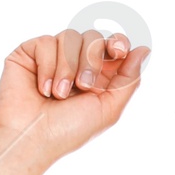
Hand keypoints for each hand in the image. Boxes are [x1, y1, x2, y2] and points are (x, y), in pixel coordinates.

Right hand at [0, 27, 150, 162]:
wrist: (32, 137)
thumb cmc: (68, 131)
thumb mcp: (108, 109)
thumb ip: (128, 80)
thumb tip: (144, 50)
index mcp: (96, 76)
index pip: (112, 46)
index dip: (117, 42)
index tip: (118, 51)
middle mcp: (75, 63)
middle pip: (93, 37)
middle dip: (91, 59)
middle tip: (83, 86)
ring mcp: (52, 57)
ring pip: (70, 36)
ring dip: (68, 68)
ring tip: (59, 95)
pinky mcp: (29, 53)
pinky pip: (45, 42)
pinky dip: (47, 67)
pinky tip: (42, 90)